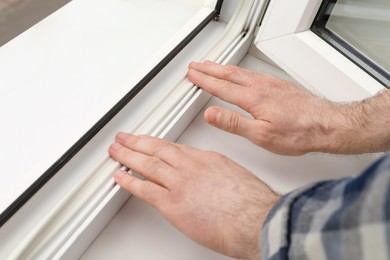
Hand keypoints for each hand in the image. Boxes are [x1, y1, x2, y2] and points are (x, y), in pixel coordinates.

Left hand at [109, 133, 279, 258]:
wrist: (256, 219)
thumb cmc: (253, 203)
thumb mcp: (237, 178)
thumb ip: (219, 177)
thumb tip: (213, 184)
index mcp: (208, 159)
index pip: (176, 148)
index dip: (159, 145)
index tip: (151, 142)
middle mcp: (191, 166)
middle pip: (158, 149)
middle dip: (138, 142)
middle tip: (125, 137)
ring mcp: (180, 183)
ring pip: (147, 164)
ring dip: (128, 155)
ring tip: (116, 150)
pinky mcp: (173, 203)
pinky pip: (144, 189)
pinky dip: (129, 181)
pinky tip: (119, 176)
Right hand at [187, 61, 341, 154]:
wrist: (326, 125)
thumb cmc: (298, 132)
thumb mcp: (261, 135)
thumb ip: (234, 123)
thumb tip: (211, 114)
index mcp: (253, 98)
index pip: (221, 87)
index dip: (204, 81)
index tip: (193, 75)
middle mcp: (261, 86)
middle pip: (229, 74)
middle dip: (209, 69)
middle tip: (196, 66)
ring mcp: (271, 84)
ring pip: (240, 71)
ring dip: (223, 68)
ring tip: (212, 65)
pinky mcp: (280, 85)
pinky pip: (253, 72)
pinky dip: (239, 70)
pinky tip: (241, 72)